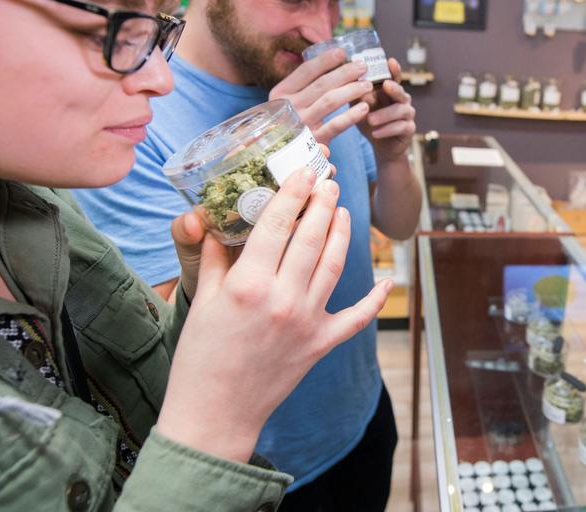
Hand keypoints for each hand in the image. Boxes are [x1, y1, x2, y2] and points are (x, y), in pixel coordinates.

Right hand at [155, 168, 391, 462]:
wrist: (215, 414)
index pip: (276, 224)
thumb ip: (215, 259)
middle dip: (322, 203)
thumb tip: (216, 222)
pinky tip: (386, 280)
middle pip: (311, 237)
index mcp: (248, 283)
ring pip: (334, 264)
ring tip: (343, 210)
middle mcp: (283, 298)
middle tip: (328, 180)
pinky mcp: (320, 344)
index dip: (292, 192)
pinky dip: (374, 299)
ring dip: (342, 233)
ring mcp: (306, 321)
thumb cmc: (199, 359)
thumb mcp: (202, 301)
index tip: (301, 170)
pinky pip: (355, 317)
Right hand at [269, 47, 372, 143]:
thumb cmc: (292, 120)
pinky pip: (336, 125)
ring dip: (351, 90)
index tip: (342, 52)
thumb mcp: (290, 101)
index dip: (325, 60)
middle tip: (363, 66)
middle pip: (321, 84)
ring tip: (367, 85)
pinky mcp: (314, 141)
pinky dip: (351, 115)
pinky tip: (364, 108)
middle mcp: (289, 107)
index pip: (305, 71)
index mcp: (281, 93)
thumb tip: (334, 58)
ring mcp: (301, 125)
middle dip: (345, 73)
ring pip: (330, 101)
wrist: (281, 155)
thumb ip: (305, 84)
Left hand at [357, 57, 415, 162]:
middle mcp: (402, 100)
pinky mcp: (409, 130)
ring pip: (401, 110)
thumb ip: (357, 94)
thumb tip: (346, 79)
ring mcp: (408, 115)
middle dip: (394, 88)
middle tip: (386, 85)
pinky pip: (401, 127)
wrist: (380, 145)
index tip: (390, 61)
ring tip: (370, 119)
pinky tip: (375, 133)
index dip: (394, 70)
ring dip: (384, 114)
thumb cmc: (370, 121)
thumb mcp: (360, 107)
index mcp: (390, 91)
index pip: (393, 77)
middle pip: (401, 91)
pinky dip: (387, 129)